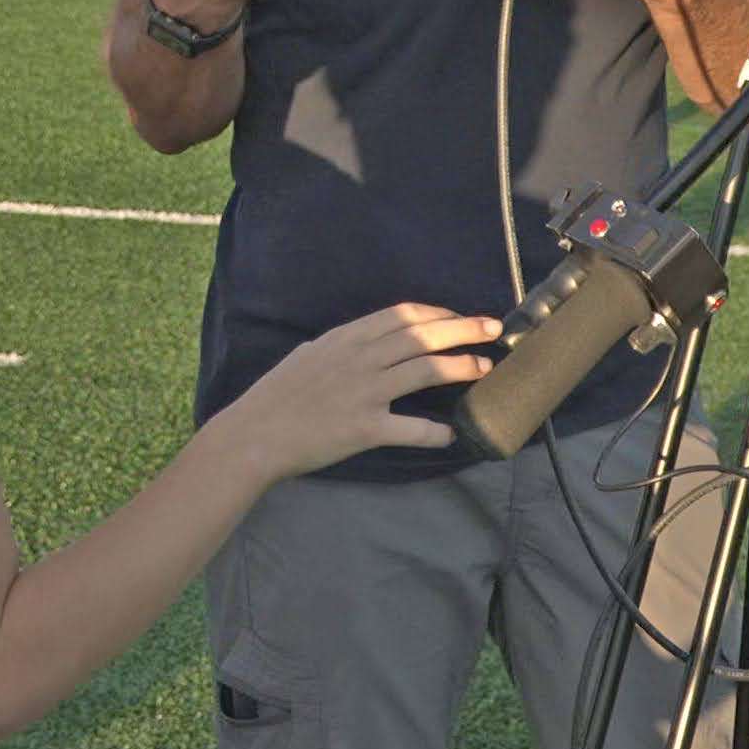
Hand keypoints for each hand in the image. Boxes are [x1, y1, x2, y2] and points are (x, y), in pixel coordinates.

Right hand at [215, 303, 502, 479]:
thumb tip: (363, 341)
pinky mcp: (364, 429)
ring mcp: (363, 392)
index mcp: (346, 338)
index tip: (459, 317)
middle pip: (422, 335)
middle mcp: (359, 359)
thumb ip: (340, 346)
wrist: (254, 435)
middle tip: (494, 328)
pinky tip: (452, 434)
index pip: (402, 315)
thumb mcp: (308, 355)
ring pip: (424, 370)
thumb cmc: (275, 396)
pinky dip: (435, 432)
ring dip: (460, 366)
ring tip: (484, 367)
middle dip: (463, 329)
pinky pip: (410, 428)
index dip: (437, 313)